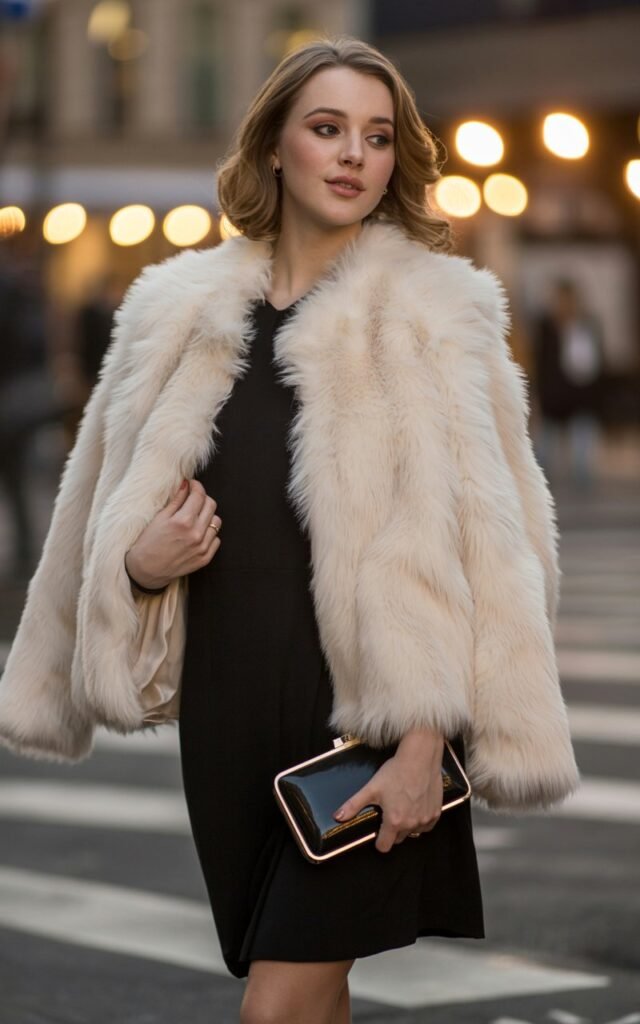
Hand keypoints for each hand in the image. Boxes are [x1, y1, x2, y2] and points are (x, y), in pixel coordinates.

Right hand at [124, 479, 221, 589]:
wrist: (146, 570)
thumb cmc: (148, 542)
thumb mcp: (159, 518)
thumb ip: (176, 500)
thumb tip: (186, 484)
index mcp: (183, 521)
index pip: (199, 495)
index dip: (196, 486)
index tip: (192, 485)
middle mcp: (196, 534)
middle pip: (211, 505)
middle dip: (203, 498)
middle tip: (193, 499)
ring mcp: (202, 547)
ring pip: (216, 522)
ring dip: (207, 516)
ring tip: (194, 518)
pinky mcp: (205, 558)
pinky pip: (216, 539)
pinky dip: (208, 533)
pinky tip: (196, 533)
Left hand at [332, 728, 444, 853]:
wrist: (420, 757)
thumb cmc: (396, 771)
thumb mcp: (371, 788)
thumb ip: (354, 805)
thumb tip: (338, 817)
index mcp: (394, 821)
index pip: (384, 846)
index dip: (379, 840)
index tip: (378, 831)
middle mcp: (411, 824)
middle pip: (398, 839)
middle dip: (393, 830)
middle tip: (390, 812)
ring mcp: (425, 819)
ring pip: (413, 832)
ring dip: (407, 825)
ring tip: (403, 806)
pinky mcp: (436, 813)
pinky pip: (427, 825)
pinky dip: (421, 820)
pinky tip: (416, 806)